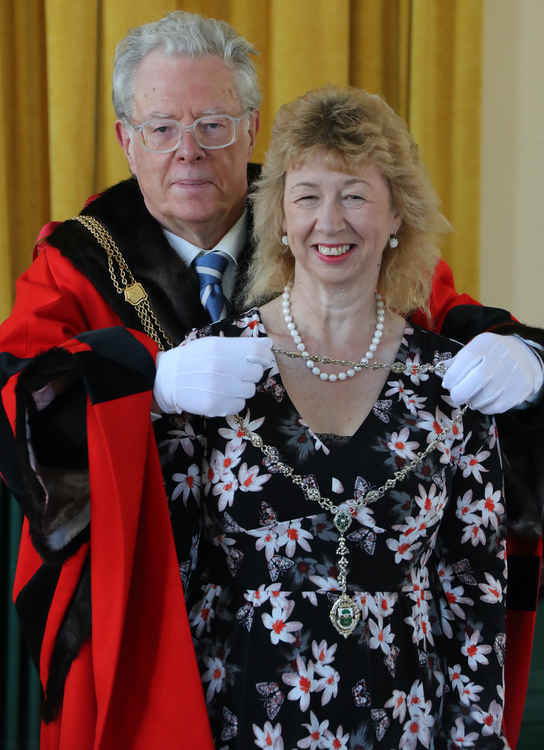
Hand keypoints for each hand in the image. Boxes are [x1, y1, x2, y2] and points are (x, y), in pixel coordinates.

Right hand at [153, 336, 274, 416]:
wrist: (166, 379)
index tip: (261, 359)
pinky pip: (239, 405)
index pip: (258, 352)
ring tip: (227, 384)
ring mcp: (218, 389)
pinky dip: (234, 402)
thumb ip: (241, 344)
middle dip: (250, 373)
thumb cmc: (193, 359)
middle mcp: (220, 368)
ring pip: (250, 391)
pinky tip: (222, 395)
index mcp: (220, 348)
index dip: (264, 356)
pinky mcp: (215, 406)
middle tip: (237, 373)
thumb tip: (268, 343)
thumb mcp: (213, 344)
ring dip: (242, 388)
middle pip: (257, 373)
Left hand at [442, 332, 543, 412]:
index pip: (467, 358)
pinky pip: (498, 406)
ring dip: (473, 401)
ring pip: (487, 396)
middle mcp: (502, 357)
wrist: (523, 356)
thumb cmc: (491, 354)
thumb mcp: (475, 349)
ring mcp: (513, 374)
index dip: (453, 374)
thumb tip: (441, 372)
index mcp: (486, 344)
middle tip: (455, 396)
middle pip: (479, 378)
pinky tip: (483, 401)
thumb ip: (457, 361)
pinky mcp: (521, 389)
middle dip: (461, 392)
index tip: (447, 383)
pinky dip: (485, 407)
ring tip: (471, 397)